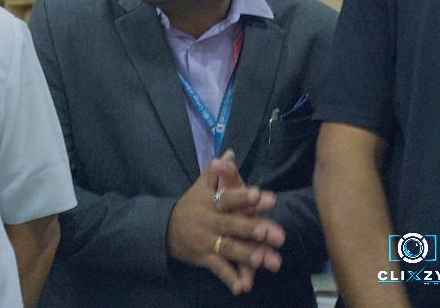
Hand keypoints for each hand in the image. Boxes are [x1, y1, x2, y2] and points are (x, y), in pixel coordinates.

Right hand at [167, 152, 284, 294]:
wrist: (164, 230)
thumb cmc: (190, 206)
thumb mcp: (200, 187)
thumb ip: (218, 172)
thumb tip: (231, 152)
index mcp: (210, 202)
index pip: (227, 197)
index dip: (244, 196)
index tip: (262, 195)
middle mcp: (210, 221)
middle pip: (232, 225)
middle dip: (253, 229)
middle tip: (274, 233)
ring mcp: (207, 242)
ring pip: (229, 248)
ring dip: (247, 255)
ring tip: (265, 260)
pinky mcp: (205, 259)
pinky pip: (219, 270)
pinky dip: (231, 279)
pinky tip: (243, 288)